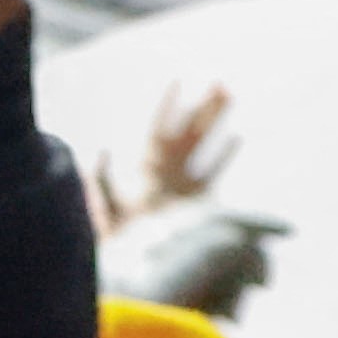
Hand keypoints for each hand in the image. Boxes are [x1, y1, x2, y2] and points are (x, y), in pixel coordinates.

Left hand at [94, 81, 233, 231]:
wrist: (137, 256)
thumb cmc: (118, 229)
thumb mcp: (105, 199)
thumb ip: (102, 177)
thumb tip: (101, 151)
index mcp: (145, 162)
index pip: (159, 126)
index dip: (168, 105)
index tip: (178, 80)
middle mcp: (167, 166)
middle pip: (188, 129)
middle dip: (203, 107)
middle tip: (219, 82)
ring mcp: (184, 180)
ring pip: (202, 143)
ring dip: (215, 121)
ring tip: (230, 96)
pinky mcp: (198, 197)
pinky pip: (213, 171)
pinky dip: (224, 156)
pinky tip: (236, 137)